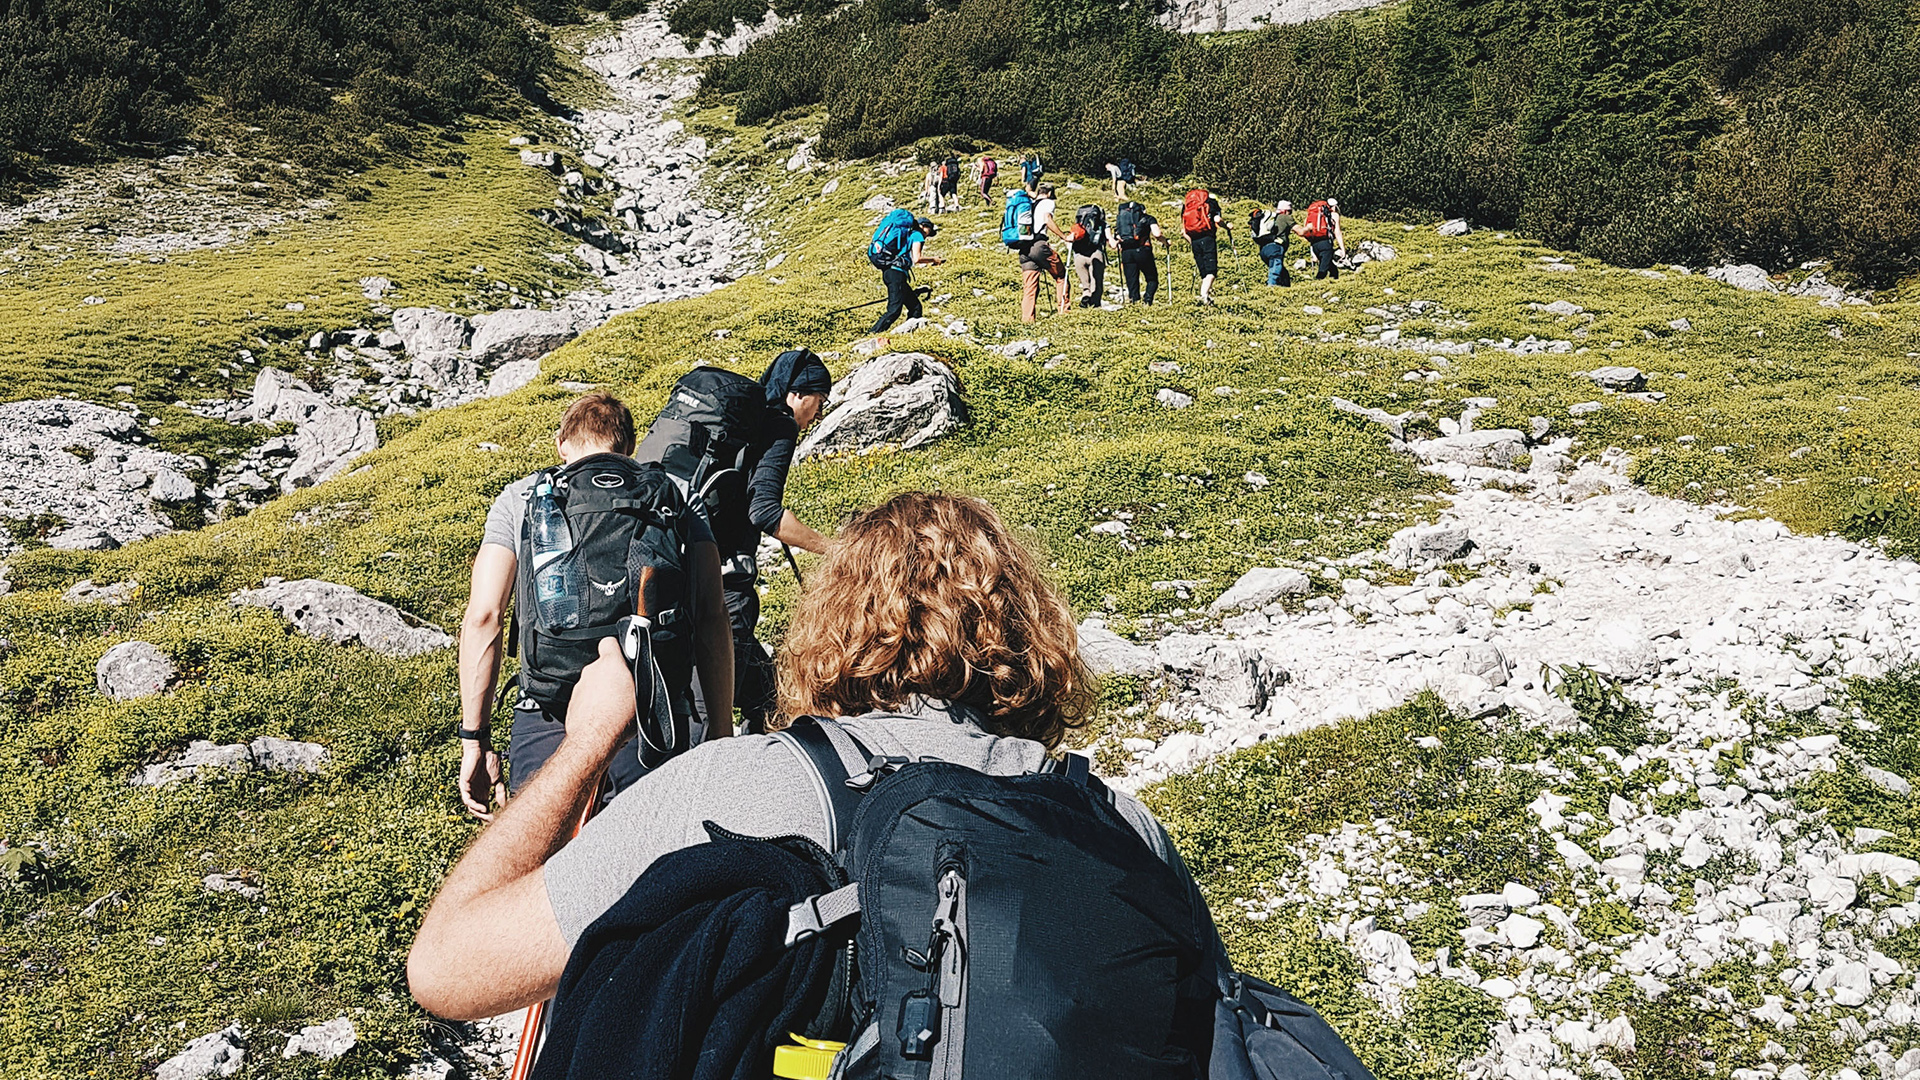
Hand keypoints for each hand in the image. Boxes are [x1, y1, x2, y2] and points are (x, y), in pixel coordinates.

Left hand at [458, 740, 503, 820]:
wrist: (481, 748)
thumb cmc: (490, 761)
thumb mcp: (498, 779)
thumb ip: (500, 792)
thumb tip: (504, 806)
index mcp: (483, 791)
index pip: (485, 807)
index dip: (490, 814)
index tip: (499, 819)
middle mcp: (475, 792)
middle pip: (477, 809)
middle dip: (484, 816)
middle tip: (493, 821)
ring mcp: (469, 789)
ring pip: (471, 807)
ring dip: (478, 813)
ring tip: (488, 815)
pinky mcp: (464, 785)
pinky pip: (467, 799)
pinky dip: (474, 805)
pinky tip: (483, 808)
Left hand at [564, 638, 637, 759]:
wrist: (594, 739)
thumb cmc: (617, 717)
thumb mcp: (641, 694)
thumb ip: (636, 677)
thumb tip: (639, 674)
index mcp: (609, 663)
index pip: (609, 642)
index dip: (616, 648)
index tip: (623, 656)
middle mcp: (591, 672)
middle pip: (601, 666)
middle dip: (610, 675)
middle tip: (623, 689)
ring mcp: (580, 687)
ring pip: (592, 684)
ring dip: (600, 691)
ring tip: (613, 706)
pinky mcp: (573, 703)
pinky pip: (584, 699)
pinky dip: (592, 705)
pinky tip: (603, 716)